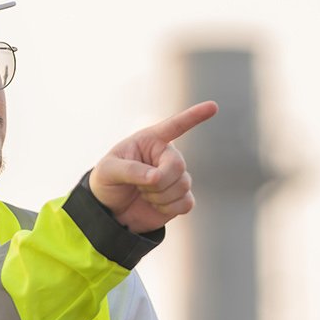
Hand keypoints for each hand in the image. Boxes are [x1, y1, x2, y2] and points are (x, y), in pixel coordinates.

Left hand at [89, 101, 218, 233]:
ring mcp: (175, 177)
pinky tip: (156, 206)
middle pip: (178, 165)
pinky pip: (186, 203)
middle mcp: (166, 156)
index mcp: (150, 141)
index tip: (213, 107)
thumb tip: (156, 178)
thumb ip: (131, 170)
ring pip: (182, 186)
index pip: (175, 126)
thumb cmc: (107, 182)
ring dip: (159, 197)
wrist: (111, 212)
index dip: (194, 117)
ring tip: (143, 195)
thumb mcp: (108, 171)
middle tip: (139, 187)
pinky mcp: (180, 197)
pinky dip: (169, 208)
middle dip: (158, 182)